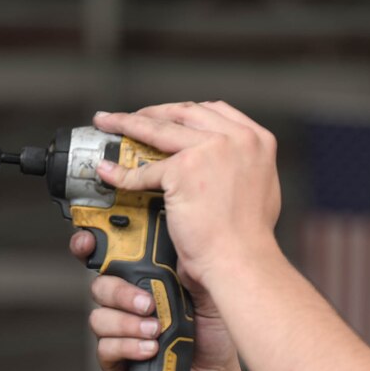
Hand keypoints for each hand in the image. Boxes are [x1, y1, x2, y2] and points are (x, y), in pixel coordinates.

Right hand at [69, 231, 244, 370]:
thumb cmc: (212, 336)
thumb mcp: (209, 295)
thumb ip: (191, 271)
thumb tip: (178, 249)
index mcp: (145, 281)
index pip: (111, 258)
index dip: (91, 247)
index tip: (89, 244)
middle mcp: (128, 304)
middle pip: (100, 287)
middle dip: (120, 294)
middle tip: (148, 305)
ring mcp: (120, 332)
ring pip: (99, 318)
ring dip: (127, 324)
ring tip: (155, 331)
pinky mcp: (116, 359)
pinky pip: (105, 348)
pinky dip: (128, 347)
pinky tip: (149, 349)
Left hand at [90, 101, 282, 287]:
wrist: (242, 259)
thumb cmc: (249, 237)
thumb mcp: (260, 186)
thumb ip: (241, 164)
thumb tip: (221, 161)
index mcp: (257, 139)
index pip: (213, 111)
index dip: (184, 112)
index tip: (166, 114)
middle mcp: (236, 137)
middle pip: (184, 113)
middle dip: (153, 112)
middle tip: (130, 117)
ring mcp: (210, 150)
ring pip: (158, 129)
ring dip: (128, 123)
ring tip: (108, 123)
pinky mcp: (184, 169)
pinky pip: (145, 170)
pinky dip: (123, 173)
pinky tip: (109, 172)